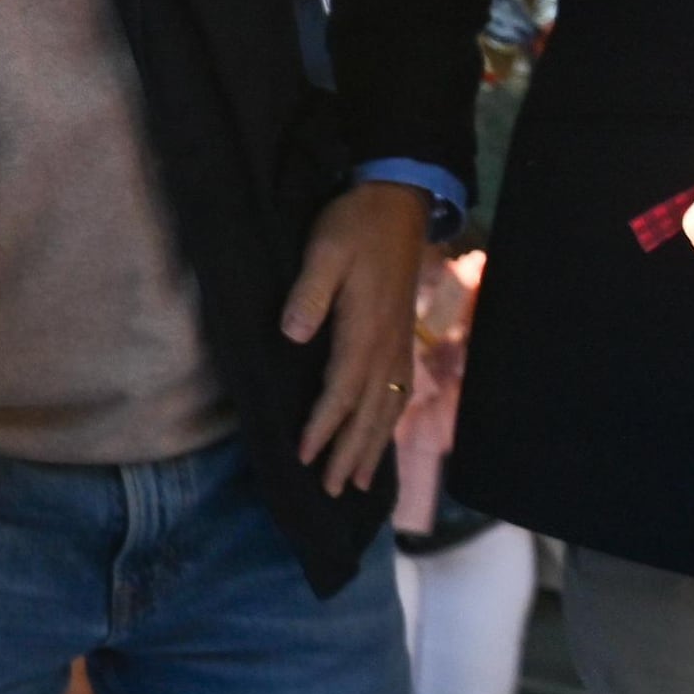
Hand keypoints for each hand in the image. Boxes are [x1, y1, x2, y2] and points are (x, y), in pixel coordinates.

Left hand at [279, 179, 427, 494]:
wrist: (399, 203)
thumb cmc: (354, 226)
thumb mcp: (324, 251)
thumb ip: (309, 293)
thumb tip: (292, 334)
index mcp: (365, 330)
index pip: (341, 390)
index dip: (323, 426)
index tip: (304, 455)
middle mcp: (387, 345)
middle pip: (367, 411)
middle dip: (348, 452)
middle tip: (331, 490)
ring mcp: (398, 343)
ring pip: (386, 408)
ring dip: (371, 446)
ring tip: (357, 482)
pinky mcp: (400, 337)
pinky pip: (398, 392)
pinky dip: (388, 421)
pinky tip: (380, 435)